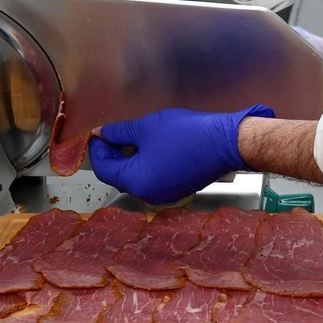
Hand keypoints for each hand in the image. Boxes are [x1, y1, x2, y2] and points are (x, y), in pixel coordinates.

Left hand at [88, 105, 274, 203]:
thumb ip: (120, 133)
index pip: (104, 169)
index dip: (98, 150)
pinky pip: (153, 178)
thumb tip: (104, 134)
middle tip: (114, 133)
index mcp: (136, 182)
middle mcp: (148, 195)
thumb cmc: (183, 134)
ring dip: (130, 159)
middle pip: (120, 175)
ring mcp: (164, 195)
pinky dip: (147, 164)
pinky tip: (151, 147)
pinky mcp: (177, 189)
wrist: (225, 143)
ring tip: (132, 137)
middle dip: (114, 154)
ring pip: (137, 177)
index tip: (98, 133)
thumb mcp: (146, 128)